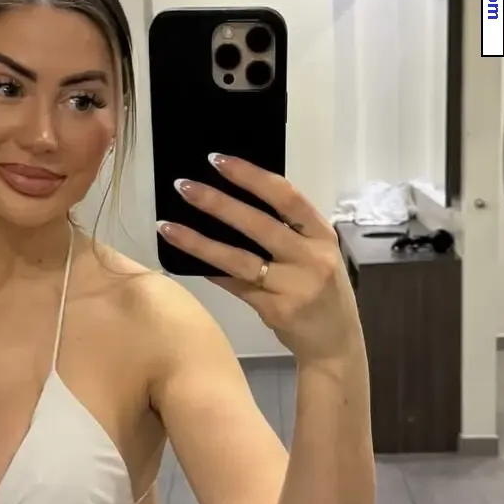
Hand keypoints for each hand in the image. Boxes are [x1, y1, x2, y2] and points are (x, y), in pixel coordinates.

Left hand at [158, 154, 362, 363]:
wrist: (336, 343)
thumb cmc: (322, 292)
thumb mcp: (317, 255)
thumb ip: (288, 231)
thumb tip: (234, 203)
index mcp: (322, 234)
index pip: (286, 196)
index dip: (251, 175)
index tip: (218, 160)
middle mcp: (311, 257)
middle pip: (258, 224)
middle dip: (218, 202)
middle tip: (184, 186)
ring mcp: (294, 286)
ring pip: (239, 259)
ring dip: (200, 241)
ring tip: (168, 226)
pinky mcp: (276, 310)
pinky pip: (235, 286)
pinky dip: (211, 272)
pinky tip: (187, 261)